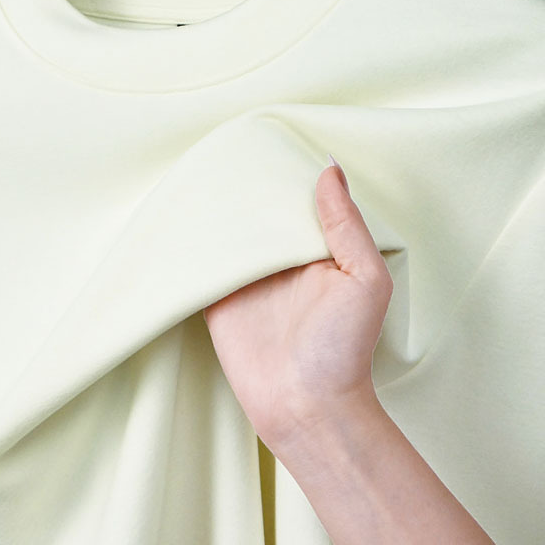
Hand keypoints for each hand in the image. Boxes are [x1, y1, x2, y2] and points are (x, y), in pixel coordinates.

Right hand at [202, 155, 393, 451]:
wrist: (305, 406)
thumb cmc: (344, 347)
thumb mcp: (364, 279)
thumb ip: (346, 225)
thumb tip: (329, 168)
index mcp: (316, 249)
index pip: (297, 199)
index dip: (285, 171)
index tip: (269, 137)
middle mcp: (280, 259)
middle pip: (259, 210)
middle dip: (246, 184)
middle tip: (225, 142)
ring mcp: (246, 277)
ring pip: (228, 230)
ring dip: (216, 208)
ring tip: (199, 168)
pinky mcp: (217, 296)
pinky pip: (201, 261)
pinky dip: (191, 241)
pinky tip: (180, 213)